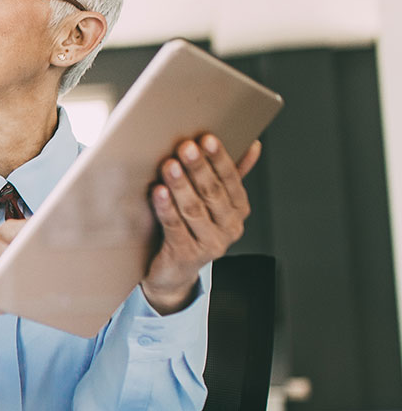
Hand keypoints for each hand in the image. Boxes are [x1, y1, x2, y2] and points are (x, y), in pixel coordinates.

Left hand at [141, 135, 261, 313]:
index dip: (220, 159)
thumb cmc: (191, 228)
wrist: (173, 271)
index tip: (207, 139)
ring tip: (169, 165)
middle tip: (186, 147)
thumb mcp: (213, 202)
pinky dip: (166, 208)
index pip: (232, 181)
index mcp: (238, 211)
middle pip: (212, 194)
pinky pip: (175, 227)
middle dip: (198, 168)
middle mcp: (229, 228)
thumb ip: (230, 175)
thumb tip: (252, 145)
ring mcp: (209, 244)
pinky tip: (158, 191)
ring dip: (181, 185)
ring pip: (194, 209)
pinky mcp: (186, 255)